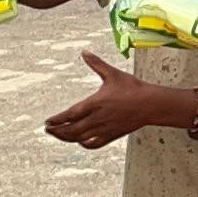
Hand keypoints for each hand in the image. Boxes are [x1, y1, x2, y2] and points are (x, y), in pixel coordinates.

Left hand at [44, 51, 197, 150]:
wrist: (150, 104)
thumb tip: (84, 52)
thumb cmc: (132, 88)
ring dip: (67, 138)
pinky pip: (94, 144)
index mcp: (95, 103)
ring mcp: (104, 129)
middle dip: (57, 131)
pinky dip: (84, 144)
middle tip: (48, 130)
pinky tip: (80, 141)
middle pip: (71, 129)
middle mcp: (97, 118)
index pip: (70, 114)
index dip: (57, 119)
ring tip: (58, 135)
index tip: (47, 122)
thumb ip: (96, 64)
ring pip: (80, 138)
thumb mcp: (112, 74)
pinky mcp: (112, 136)